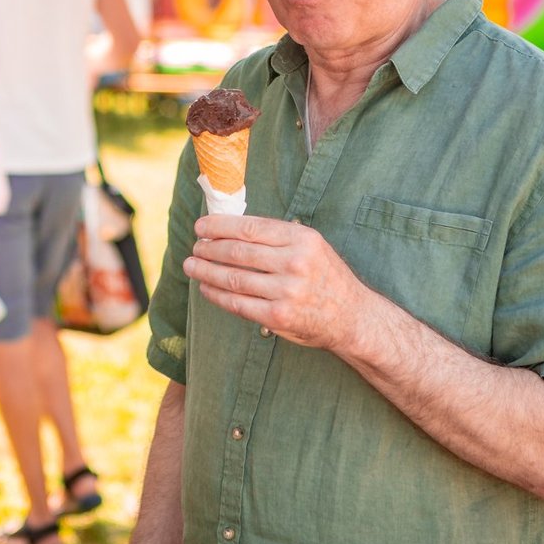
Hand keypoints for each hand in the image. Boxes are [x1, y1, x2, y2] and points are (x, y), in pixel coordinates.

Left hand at [183, 214, 366, 351]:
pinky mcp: (278, 317)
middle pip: (238, 252)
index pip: (250, 228)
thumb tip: (230, 228)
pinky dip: (217, 294)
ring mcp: (286, 291)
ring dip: (206, 271)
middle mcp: (294, 263)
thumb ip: (277, 237)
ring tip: (192, 266)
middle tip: (194, 248)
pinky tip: (206, 287)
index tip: (201, 227)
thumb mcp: (311, 246)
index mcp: (302, 240)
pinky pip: (238, 303)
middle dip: (209, 249)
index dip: (219, 226)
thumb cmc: (325, 277)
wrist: (351, 317)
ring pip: (233, 278)